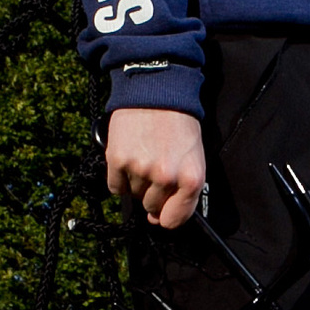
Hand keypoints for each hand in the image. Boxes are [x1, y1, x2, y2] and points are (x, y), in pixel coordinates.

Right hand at [106, 106, 206, 231]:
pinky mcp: (118, 160)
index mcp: (191, 178)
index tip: (163, 212)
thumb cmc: (179, 122)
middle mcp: (167, 177)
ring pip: (133, 195)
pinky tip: (128, 159)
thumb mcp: (194, 156)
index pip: (175, 219)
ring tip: (143, 156)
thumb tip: (161, 217)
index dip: (167, 217)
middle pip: (152, 207)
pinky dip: (119, 177)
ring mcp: (140, 169)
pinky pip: (115, 186)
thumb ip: (183, 188)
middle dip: (152, 194)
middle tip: (154, 168)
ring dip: (136, 182)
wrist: (156, 90)